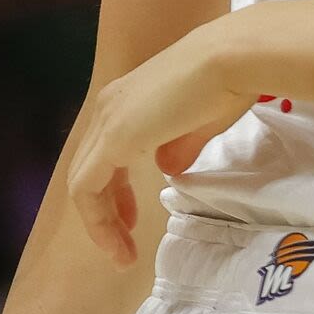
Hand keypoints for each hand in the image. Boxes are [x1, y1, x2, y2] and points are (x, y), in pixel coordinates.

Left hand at [68, 22, 253, 267]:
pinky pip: (88, 186)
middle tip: (124, 247)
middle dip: (104, 215)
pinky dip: (98, 218)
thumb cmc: (224, 84)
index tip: (132, 224)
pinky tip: (119, 241)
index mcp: (125, 101)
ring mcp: (108, 120)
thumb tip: (168, 168)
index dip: (114, 194)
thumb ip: (177, 147)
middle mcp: (107, 107)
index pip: (103, 155)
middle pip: (88, 171)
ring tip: (121, 254)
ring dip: (100, 223)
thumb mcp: (196, 125)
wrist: (230, 59)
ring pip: (83, 182)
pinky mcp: (115, 136)